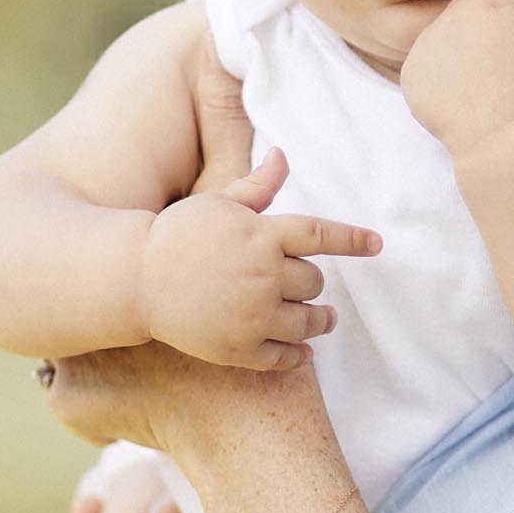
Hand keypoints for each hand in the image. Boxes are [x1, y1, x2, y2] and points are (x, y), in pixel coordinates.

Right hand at [140, 149, 380, 369]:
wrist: (135, 279)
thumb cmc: (179, 234)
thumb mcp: (219, 203)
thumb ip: (258, 186)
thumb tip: (283, 155)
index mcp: (262, 235)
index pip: (321, 235)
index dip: (353, 240)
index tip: (377, 244)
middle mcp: (263, 275)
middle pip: (314, 282)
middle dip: (312, 283)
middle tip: (308, 285)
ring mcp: (252, 315)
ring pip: (308, 321)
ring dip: (320, 320)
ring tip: (324, 318)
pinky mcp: (238, 347)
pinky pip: (283, 357)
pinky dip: (299, 355)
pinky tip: (304, 352)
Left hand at [400, 0, 513, 160]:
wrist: (503, 137)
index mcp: (497, 5)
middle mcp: (458, 15)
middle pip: (467, 8)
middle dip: (479, 28)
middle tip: (497, 66)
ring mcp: (431, 43)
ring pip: (443, 39)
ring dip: (457, 55)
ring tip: (478, 90)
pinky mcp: (411, 72)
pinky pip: (426, 68)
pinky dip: (438, 82)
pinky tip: (459, 103)